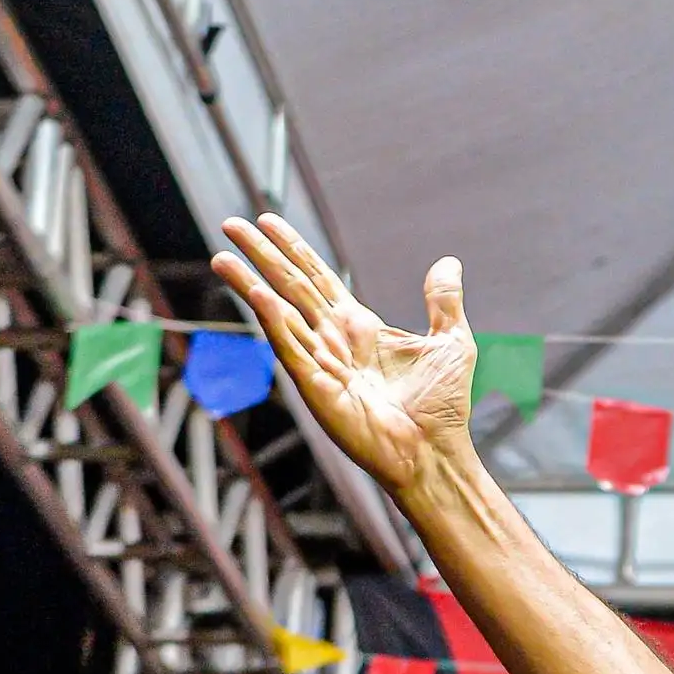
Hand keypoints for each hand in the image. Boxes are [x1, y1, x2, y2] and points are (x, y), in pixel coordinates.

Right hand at [214, 216, 476, 489]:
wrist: (437, 453)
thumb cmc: (443, 408)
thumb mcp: (451, 342)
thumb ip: (443, 301)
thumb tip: (448, 262)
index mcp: (358, 326)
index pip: (316, 277)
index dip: (292, 248)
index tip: (267, 220)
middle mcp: (333, 341)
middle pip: (290, 286)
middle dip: (261, 255)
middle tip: (230, 224)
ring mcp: (322, 364)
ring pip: (280, 315)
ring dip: (251, 285)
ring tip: (222, 257)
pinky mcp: (318, 389)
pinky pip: (292, 351)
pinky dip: (275, 324)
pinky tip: (260, 297)